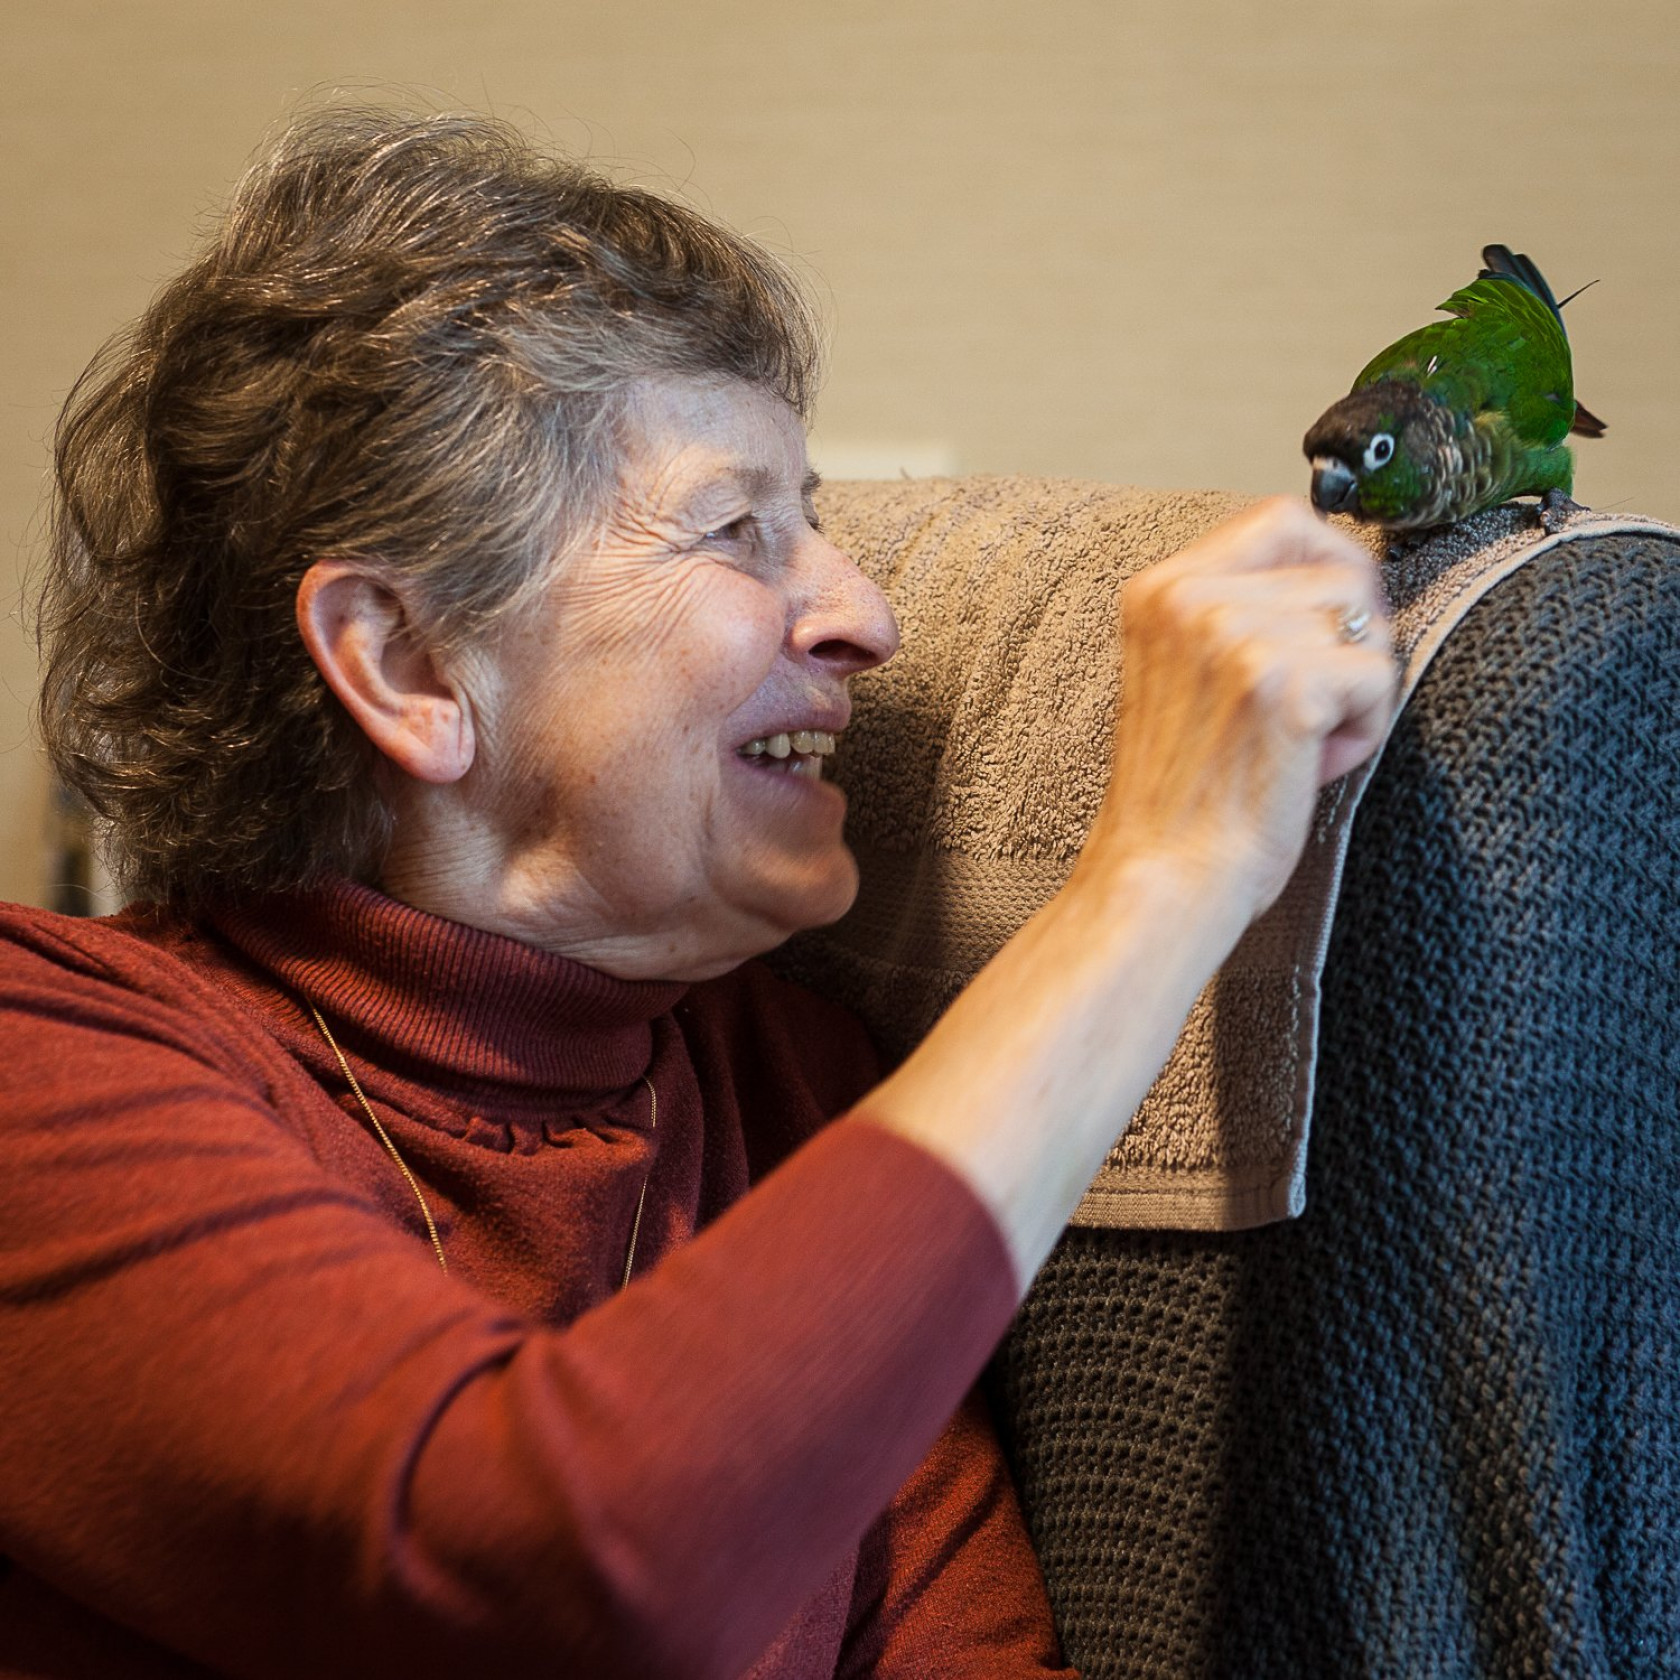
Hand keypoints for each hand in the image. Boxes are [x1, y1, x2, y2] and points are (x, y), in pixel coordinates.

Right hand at [1080, 497, 1395, 922]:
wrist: (1162, 875)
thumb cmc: (1180, 793)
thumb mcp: (1177, 673)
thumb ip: (1228, 612)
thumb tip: (1336, 570)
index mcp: (1158, 591)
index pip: (1279, 518)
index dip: (1328, 559)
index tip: (1333, 616)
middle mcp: (1191, 599)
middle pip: (1337, 568)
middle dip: (1349, 636)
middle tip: (1317, 702)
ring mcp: (1235, 635)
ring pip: (1364, 624)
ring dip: (1353, 688)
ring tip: (1299, 743)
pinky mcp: (1284, 682)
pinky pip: (1377, 677)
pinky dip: (1362, 730)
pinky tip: (1309, 765)